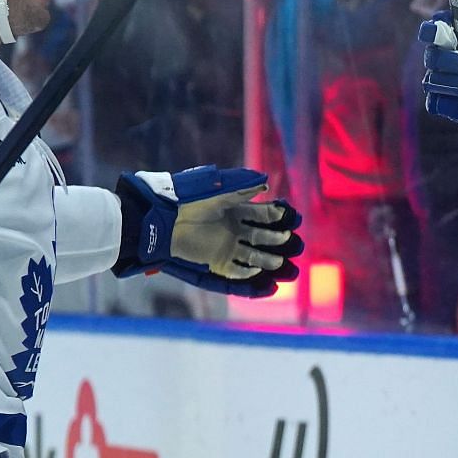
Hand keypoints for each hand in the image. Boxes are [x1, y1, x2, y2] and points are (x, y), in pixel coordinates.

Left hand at [114, 166, 301, 296]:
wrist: (163, 221)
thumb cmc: (189, 201)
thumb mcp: (217, 192)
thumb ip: (242, 187)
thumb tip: (266, 182)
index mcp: (237, 210)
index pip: (264, 214)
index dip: (279, 216)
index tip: (293, 219)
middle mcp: (234, 229)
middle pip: (263, 236)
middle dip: (279, 240)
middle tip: (294, 245)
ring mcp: (226, 246)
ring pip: (254, 255)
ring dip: (268, 260)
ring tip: (282, 265)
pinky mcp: (215, 261)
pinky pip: (235, 271)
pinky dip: (247, 275)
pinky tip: (258, 274)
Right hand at [419, 10, 457, 161]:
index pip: (439, 27)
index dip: (435, 30)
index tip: (443, 34)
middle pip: (433, 56)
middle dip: (452, 61)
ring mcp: (455, 82)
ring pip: (432, 82)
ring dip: (457, 84)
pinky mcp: (456, 105)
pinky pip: (437, 105)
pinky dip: (455, 105)